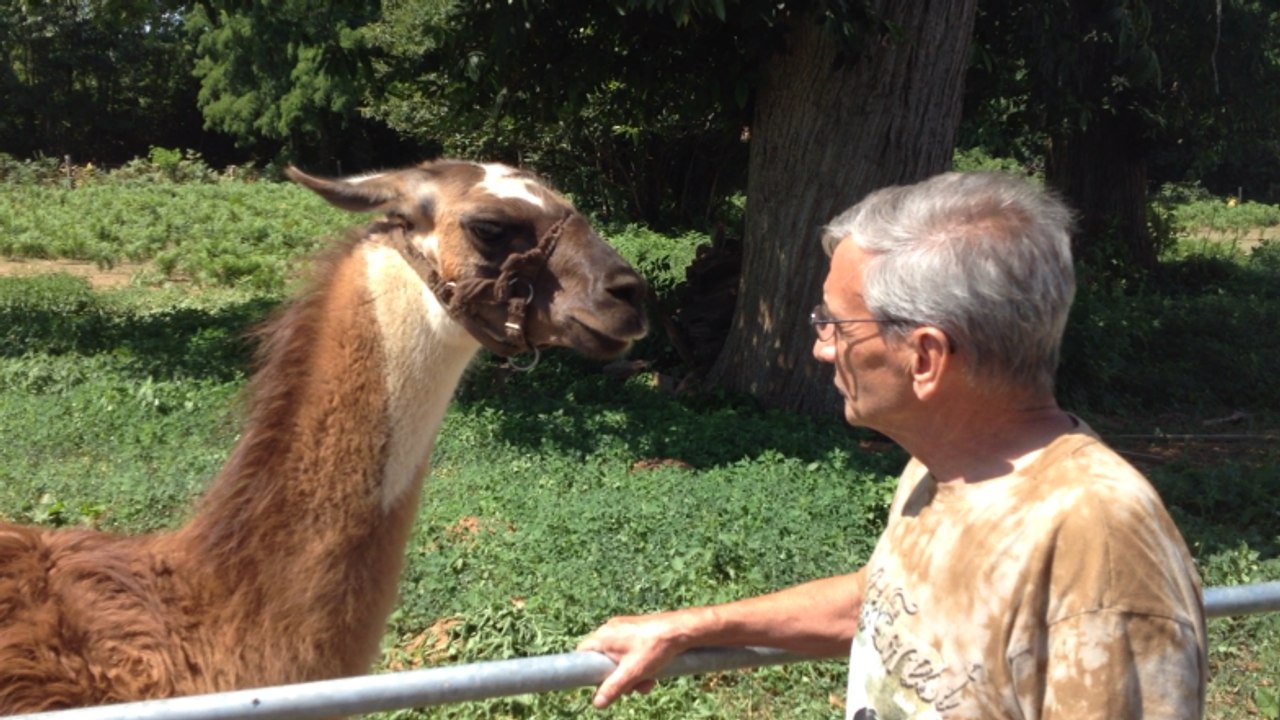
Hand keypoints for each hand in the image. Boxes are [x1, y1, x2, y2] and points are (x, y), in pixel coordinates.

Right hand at [576, 611, 694, 708]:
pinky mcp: (636, 631)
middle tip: (633, 688)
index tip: (599, 683)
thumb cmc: (655, 648)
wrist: (680, 630)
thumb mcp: (632, 673)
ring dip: (631, 674)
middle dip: (618, 678)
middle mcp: (611, 629)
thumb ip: (613, 688)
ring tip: (648, 682)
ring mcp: (624, 629)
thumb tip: (596, 703)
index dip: (587, 670)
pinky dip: (638, 664)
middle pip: (604, 659)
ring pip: (619, 658)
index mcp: (604, 636)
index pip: (583, 653)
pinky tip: (652, 672)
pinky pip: (630, 651)